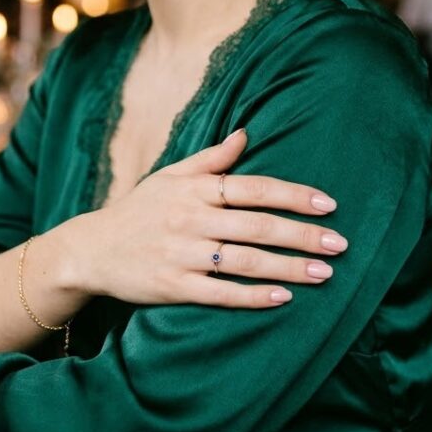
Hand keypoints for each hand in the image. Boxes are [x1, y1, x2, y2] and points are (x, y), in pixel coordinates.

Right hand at [62, 129, 347, 307]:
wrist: (91, 250)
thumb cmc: (137, 211)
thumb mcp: (168, 178)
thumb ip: (210, 159)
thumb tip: (246, 134)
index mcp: (192, 190)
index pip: (252, 188)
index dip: (293, 195)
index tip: (328, 205)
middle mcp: (188, 219)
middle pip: (256, 226)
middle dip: (303, 235)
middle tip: (340, 244)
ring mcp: (180, 254)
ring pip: (245, 261)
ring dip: (288, 267)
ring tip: (325, 273)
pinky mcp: (172, 286)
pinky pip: (220, 292)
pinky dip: (253, 296)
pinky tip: (283, 298)